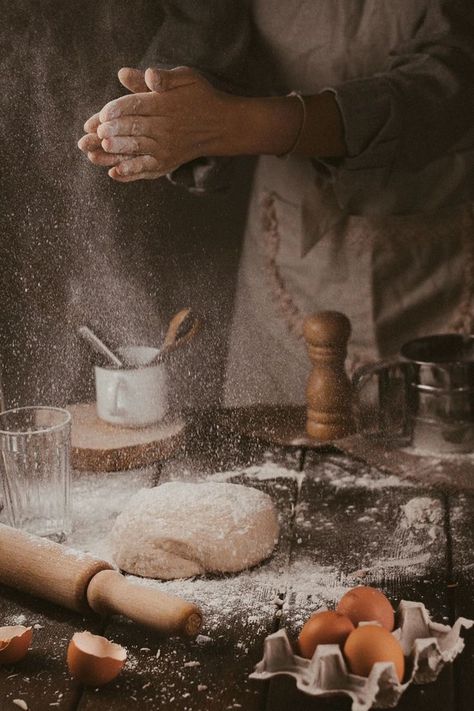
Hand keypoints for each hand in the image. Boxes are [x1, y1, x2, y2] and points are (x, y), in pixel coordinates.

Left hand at [79, 66, 229, 181]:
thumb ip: (162, 77)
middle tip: (93, 134)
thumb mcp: (185, 78)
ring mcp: (166, 147)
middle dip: (110, 131)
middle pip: (132, 128)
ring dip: (115, 150)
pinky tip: (113, 173)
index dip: (115, 110)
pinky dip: (129, 172)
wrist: (221, 125)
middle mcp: (166, 127)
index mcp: (165, 104)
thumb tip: (139, 73)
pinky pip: (146, 168)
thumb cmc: (199, 97)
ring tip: (96, 150)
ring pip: (136, 148)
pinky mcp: (167, 162)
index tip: (102, 115)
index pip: (135, 106)